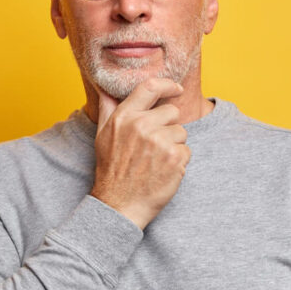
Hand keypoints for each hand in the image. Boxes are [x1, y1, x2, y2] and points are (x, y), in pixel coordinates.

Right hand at [90, 78, 190, 229]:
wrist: (119, 204)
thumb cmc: (112, 170)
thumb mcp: (102, 136)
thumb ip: (108, 110)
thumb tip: (105, 89)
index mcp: (124, 117)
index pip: (150, 87)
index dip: (167, 84)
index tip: (177, 88)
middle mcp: (141, 126)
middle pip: (172, 112)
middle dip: (168, 126)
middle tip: (154, 147)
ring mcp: (160, 141)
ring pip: (181, 132)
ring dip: (174, 146)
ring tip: (156, 161)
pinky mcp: (175, 158)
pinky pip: (187, 151)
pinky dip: (179, 162)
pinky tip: (163, 171)